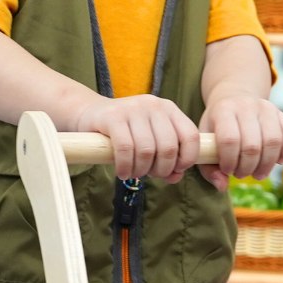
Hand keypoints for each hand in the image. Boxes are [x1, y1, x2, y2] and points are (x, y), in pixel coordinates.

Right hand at [72, 94, 202, 182]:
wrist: (92, 115)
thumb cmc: (127, 133)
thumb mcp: (151, 142)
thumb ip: (168, 160)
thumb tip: (176, 177)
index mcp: (169, 109)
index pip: (190, 136)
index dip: (187, 159)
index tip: (174, 170)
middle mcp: (154, 105)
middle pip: (168, 147)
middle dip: (160, 169)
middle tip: (148, 174)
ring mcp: (133, 108)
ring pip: (146, 150)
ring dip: (140, 170)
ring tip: (133, 174)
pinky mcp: (112, 116)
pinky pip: (125, 148)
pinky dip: (125, 167)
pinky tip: (122, 172)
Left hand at [200, 95, 282, 187]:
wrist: (234, 98)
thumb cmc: (218, 127)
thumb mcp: (206, 142)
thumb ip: (209, 167)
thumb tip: (223, 186)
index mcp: (223, 111)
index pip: (229, 139)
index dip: (230, 161)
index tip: (227, 170)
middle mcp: (246, 106)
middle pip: (252, 145)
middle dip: (248, 168)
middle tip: (242, 174)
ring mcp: (266, 107)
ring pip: (273, 141)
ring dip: (267, 165)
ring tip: (258, 173)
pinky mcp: (281, 113)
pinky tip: (278, 162)